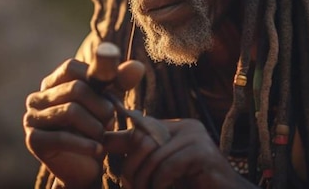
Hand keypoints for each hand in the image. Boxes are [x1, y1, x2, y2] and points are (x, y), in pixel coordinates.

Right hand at [23, 57, 145, 187]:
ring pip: (71, 111)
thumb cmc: (95, 127)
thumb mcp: (109, 101)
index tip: (112, 90)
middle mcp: (37, 98)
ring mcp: (32, 118)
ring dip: (95, 126)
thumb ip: (120, 82)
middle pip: (75, 89)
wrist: (84, 167)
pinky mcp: (33, 140)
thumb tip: (137, 66)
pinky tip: (99, 150)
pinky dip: (85, 144)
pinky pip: (62, 137)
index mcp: (53, 83)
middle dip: (100, 106)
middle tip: (110, 120)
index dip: (95, 76)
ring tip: (103, 136)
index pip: (71, 67)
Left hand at [104, 118, 256, 188]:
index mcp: (177, 127)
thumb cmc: (194, 185)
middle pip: (142, 140)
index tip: (114, 165)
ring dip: (145, 181)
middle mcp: (187, 127)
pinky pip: (167, 167)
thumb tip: (105, 140)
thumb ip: (139, 153)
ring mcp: (197, 138)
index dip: (122, 145)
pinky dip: (160, 184)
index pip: (139, 128)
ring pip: (153, 156)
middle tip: (132, 188)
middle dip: (132, 169)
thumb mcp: (162, 169)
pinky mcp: (203, 153)